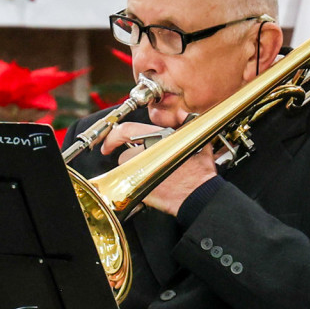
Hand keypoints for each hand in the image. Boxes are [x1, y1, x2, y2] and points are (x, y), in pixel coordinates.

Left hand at [99, 122, 216, 216]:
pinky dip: (138, 185)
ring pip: (127, 169)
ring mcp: (143, 170)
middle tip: (134, 161)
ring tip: (154, 176)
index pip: (126, 130)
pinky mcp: (142, 187)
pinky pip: (131, 184)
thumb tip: (182, 113)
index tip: (108, 143)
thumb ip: (187, 123)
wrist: (201, 195)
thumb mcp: (199, 141)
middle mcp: (149, 152)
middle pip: (125, 154)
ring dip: (135, 171)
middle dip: (130, 159)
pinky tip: (154, 187)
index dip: (113, 136)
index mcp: (160, 138)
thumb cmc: (201, 172)